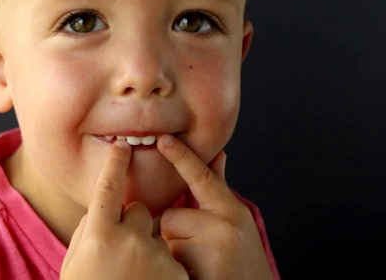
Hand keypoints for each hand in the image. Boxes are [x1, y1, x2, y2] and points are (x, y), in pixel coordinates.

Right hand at [61, 139, 187, 279]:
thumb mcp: (75, 260)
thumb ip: (87, 230)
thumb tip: (98, 212)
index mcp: (98, 233)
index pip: (108, 188)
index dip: (115, 164)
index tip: (122, 147)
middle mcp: (128, 239)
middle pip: (138, 210)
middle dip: (132, 223)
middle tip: (120, 250)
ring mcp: (154, 256)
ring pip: (154, 236)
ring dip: (146, 249)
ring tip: (133, 274)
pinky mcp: (175, 273)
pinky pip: (169, 259)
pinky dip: (161, 270)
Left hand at [157, 135, 274, 279]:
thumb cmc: (242, 258)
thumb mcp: (236, 220)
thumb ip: (220, 188)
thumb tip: (218, 153)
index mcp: (232, 211)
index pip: (202, 178)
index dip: (182, 157)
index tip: (163, 139)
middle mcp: (225, 227)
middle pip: (172, 217)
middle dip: (177, 233)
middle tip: (200, 250)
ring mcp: (213, 252)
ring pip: (167, 241)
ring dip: (175, 253)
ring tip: (199, 265)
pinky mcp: (201, 273)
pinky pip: (167, 262)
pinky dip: (175, 270)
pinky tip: (196, 275)